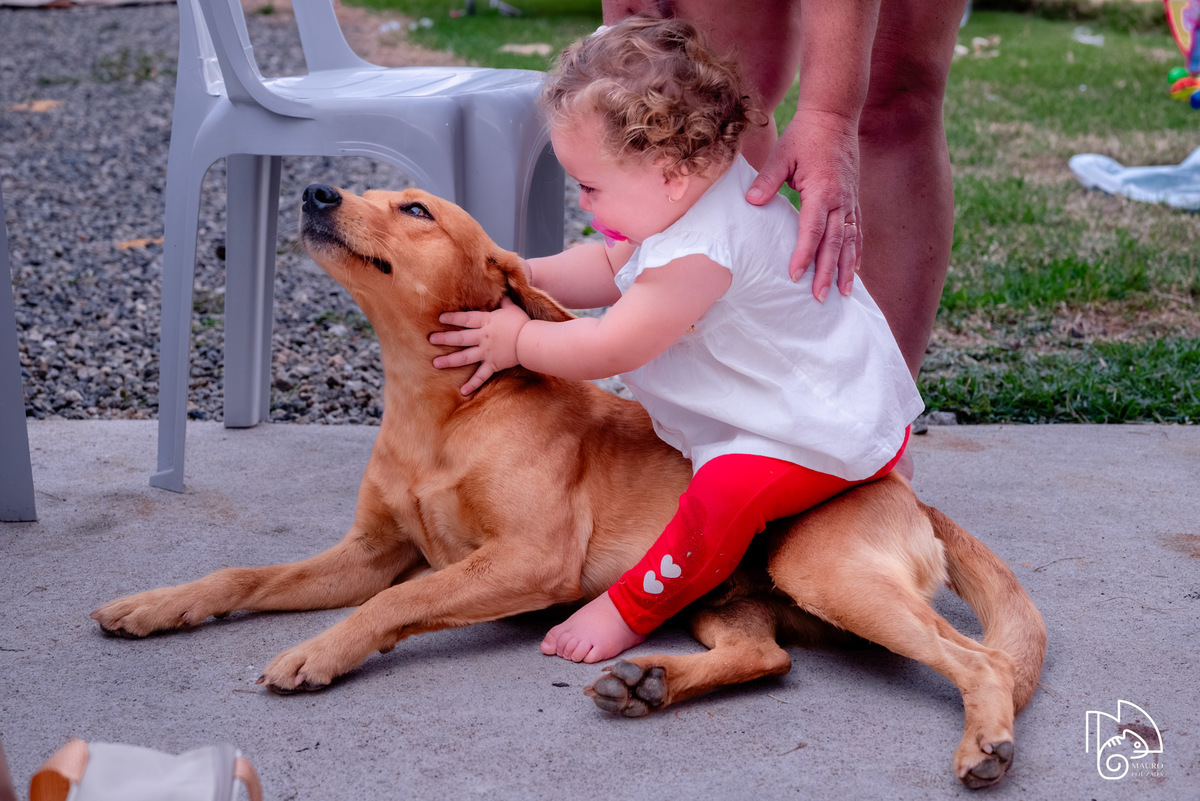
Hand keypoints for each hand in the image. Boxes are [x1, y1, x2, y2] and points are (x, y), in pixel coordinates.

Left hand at [430, 297, 529, 393]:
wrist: (530, 341)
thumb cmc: (522, 323)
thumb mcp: (512, 308)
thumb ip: (503, 302)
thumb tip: (500, 293)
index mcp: (486, 322)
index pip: (465, 319)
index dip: (452, 318)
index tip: (440, 318)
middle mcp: (482, 337)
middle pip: (460, 338)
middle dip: (444, 338)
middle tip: (431, 339)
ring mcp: (486, 352)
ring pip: (464, 357)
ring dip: (449, 360)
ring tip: (436, 363)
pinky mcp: (493, 365)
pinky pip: (481, 376)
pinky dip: (472, 384)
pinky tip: (462, 391)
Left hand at [745, 108, 861, 300]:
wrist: (835, 115)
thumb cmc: (805, 135)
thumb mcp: (782, 154)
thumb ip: (767, 180)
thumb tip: (751, 202)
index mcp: (822, 190)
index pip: (812, 230)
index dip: (803, 255)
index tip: (795, 276)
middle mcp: (840, 199)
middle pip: (834, 243)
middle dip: (828, 272)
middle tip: (821, 297)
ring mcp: (850, 200)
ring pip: (850, 242)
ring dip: (847, 269)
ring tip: (844, 294)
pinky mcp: (853, 199)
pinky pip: (856, 231)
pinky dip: (856, 252)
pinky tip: (855, 269)